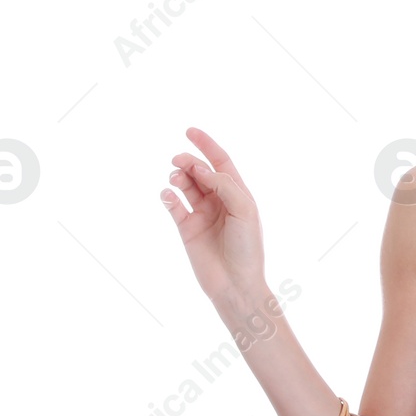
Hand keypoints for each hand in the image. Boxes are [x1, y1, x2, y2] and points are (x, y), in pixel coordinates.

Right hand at [161, 127, 267, 306]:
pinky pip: (173, 206)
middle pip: (200, 171)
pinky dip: (168, 197)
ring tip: (175, 179)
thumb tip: (201, 169)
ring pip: (185, 185)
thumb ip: (225, 186)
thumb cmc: (247, 248)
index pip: (221, 162)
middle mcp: (219, 202)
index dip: (206, 145)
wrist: (236, 284)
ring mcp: (202, 214)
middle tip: (179, 161)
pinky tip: (168, 196)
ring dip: (178, 177)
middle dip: (188, 162)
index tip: (190, 131)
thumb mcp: (244, 211)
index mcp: (238, 195)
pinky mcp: (186, 229)